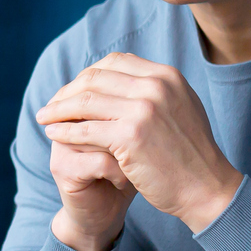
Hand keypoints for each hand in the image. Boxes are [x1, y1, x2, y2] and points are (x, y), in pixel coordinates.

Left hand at [38, 53, 243, 248]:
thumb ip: (155, 89)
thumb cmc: (190, 154)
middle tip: (51, 105)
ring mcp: (143, 110)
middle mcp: (156, 86)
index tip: (72, 89)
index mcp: (166, 76)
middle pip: (95, 78)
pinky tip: (53, 133)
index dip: (87, 74)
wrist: (207, 188)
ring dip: (58, 109)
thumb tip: (120, 76)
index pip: (115, 62)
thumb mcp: (180, 107)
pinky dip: (65, 130)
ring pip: (85, 101)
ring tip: (44, 117)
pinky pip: (86, 129)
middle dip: (67, 90)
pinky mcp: (131, 136)